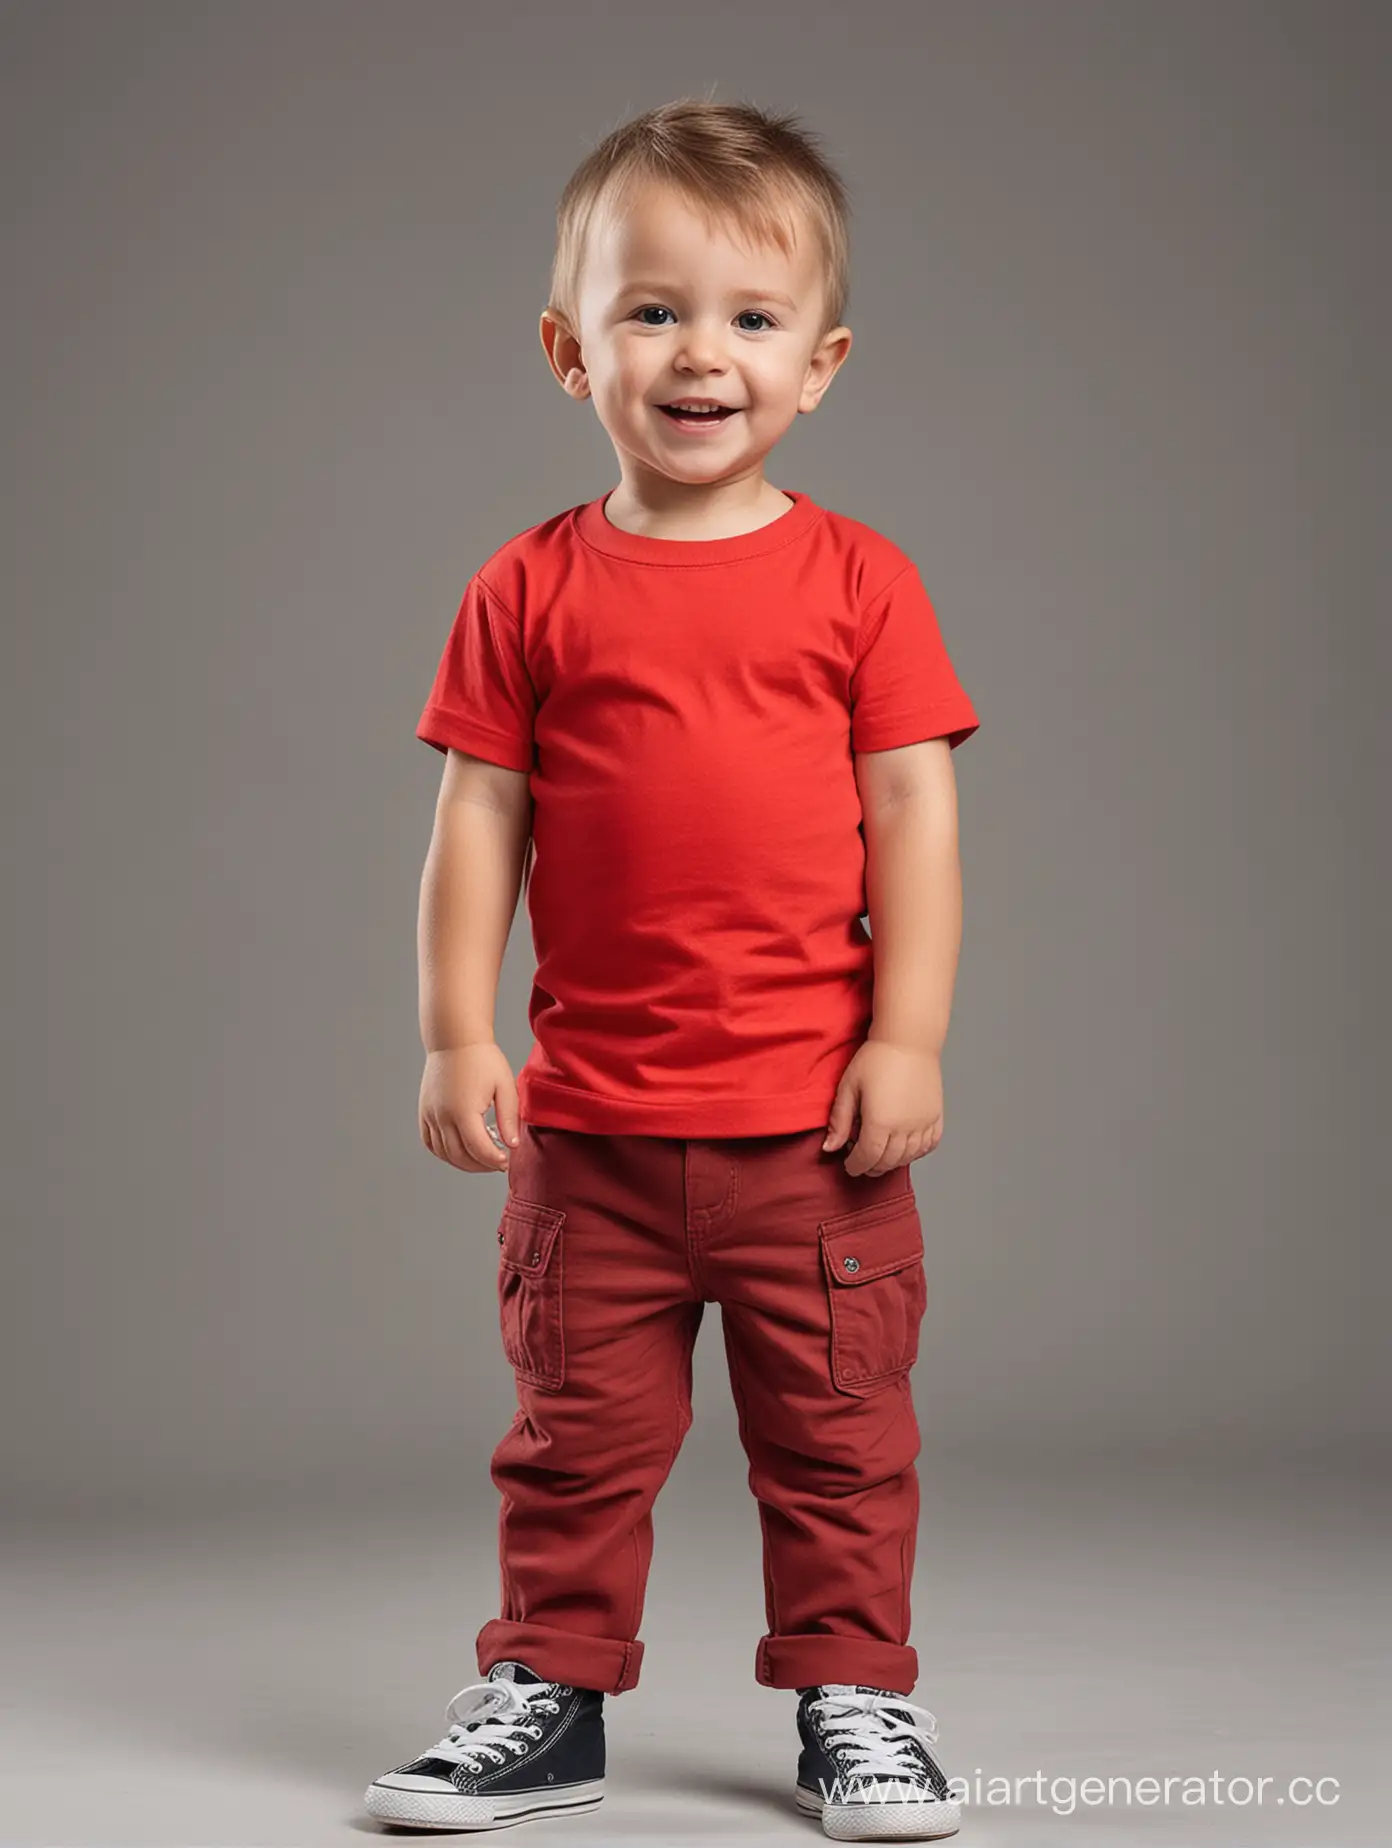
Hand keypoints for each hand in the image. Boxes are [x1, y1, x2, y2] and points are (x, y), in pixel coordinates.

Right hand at [419, 1042, 520, 1172]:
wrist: (455, 1039)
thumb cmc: (482, 1059)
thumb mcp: (504, 1086)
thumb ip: (509, 1118)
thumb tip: (512, 1144)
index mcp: (464, 1111)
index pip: (479, 1150)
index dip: (494, 1161)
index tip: (506, 1162)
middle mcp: (443, 1116)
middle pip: (460, 1156)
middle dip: (481, 1166)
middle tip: (497, 1164)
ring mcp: (430, 1114)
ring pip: (444, 1153)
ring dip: (463, 1163)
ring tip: (481, 1160)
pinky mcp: (424, 1111)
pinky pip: (430, 1142)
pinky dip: (443, 1153)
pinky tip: (459, 1152)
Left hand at [822, 1038, 944, 1175]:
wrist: (908, 1039)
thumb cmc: (876, 1059)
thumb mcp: (849, 1087)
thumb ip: (840, 1121)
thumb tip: (830, 1148)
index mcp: (880, 1122)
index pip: (867, 1158)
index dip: (856, 1166)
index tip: (849, 1166)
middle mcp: (904, 1127)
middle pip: (888, 1162)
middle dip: (872, 1166)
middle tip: (862, 1161)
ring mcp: (923, 1123)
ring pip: (908, 1157)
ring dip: (892, 1162)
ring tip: (880, 1154)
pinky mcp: (936, 1116)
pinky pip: (929, 1145)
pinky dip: (916, 1152)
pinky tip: (905, 1146)